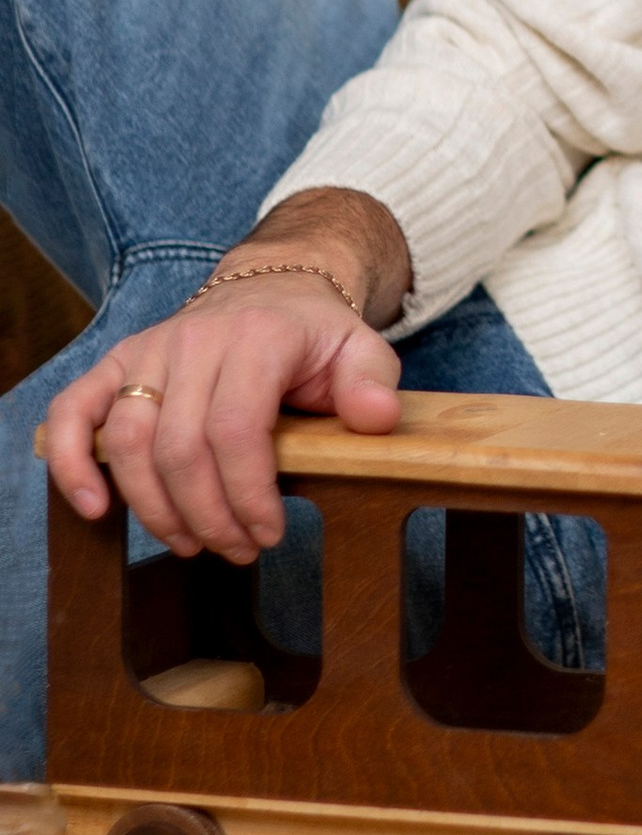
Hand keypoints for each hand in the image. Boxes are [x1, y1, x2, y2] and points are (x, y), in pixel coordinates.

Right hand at [43, 188, 411, 564]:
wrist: (275, 285)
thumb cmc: (314, 334)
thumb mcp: (361, 348)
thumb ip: (372, 382)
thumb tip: (376, 419)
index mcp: (258, 338)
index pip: (237, 430)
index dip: (247, 495)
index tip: (269, 534)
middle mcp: (195, 340)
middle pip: (180, 448)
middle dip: (208, 515)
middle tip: (238, 549)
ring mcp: (149, 351)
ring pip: (128, 443)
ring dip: (156, 509)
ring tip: (193, 542)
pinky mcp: (117, 363)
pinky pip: (73, 411)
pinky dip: (71, 463)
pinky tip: (95, 508)